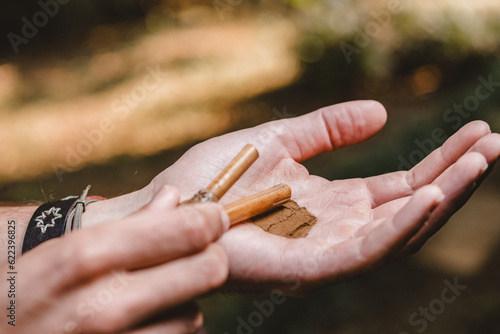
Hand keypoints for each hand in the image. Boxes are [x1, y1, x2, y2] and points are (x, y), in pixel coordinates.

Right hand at [1, 186, 228, 333]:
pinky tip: (146, 324)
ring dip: (185, 303)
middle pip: (207, 271)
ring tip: (156, 297)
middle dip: (208, 258)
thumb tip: (174, 197)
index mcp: (87, 258)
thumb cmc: (23, 295)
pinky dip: (171, 331)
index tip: (216, 217)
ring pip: (194, 315)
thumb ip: (126, 225)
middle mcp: (104, 305)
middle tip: (201, 253)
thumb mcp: (61, 252)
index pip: (185, 231)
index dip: (211, 220)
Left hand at [150, 100, 499, 294]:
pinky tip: (432, 196)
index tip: (476, 132)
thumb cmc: (215, 176)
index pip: (401, 186)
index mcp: (334, 204)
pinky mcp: (307, 270)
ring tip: (478, 164)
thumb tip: (382, 113)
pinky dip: (400, 227)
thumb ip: (327, 128)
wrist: (170, 204)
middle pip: (410, 209)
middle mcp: (338, 231)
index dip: (440, 160)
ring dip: (441, 200)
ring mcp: (325, 254)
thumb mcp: (280, 139)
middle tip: (494, 144)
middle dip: (455, 178)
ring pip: (398, 233)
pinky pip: (364, 252)